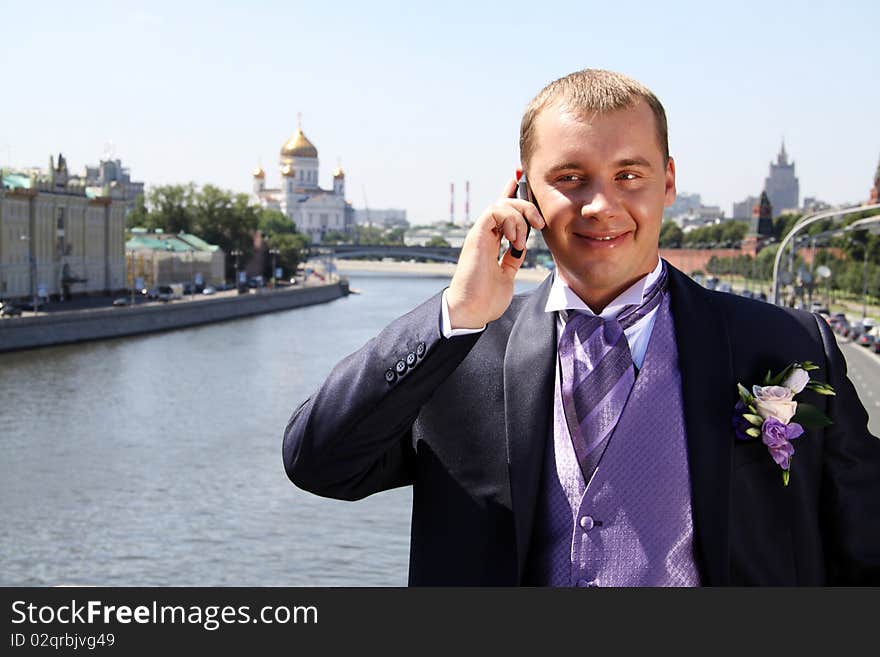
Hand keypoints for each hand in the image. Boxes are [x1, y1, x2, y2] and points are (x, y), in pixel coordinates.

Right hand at [446, 175, 544, 328]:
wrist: (472, 311)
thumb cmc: (486, 298)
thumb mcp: (507, 273)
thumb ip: (513, 257)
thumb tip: (523, 244)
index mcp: (492, 241)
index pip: (503, 210)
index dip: (512, 192)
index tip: (521, 176)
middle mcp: (485, 234)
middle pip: (505, 202)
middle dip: (526, 205)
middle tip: (539, 223)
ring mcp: (480, 234)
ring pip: (501, 204)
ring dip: (519, 216)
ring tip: (523, 239)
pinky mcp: (476, 236)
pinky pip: (493, 212)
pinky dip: (509, 220)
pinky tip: (514, 238)